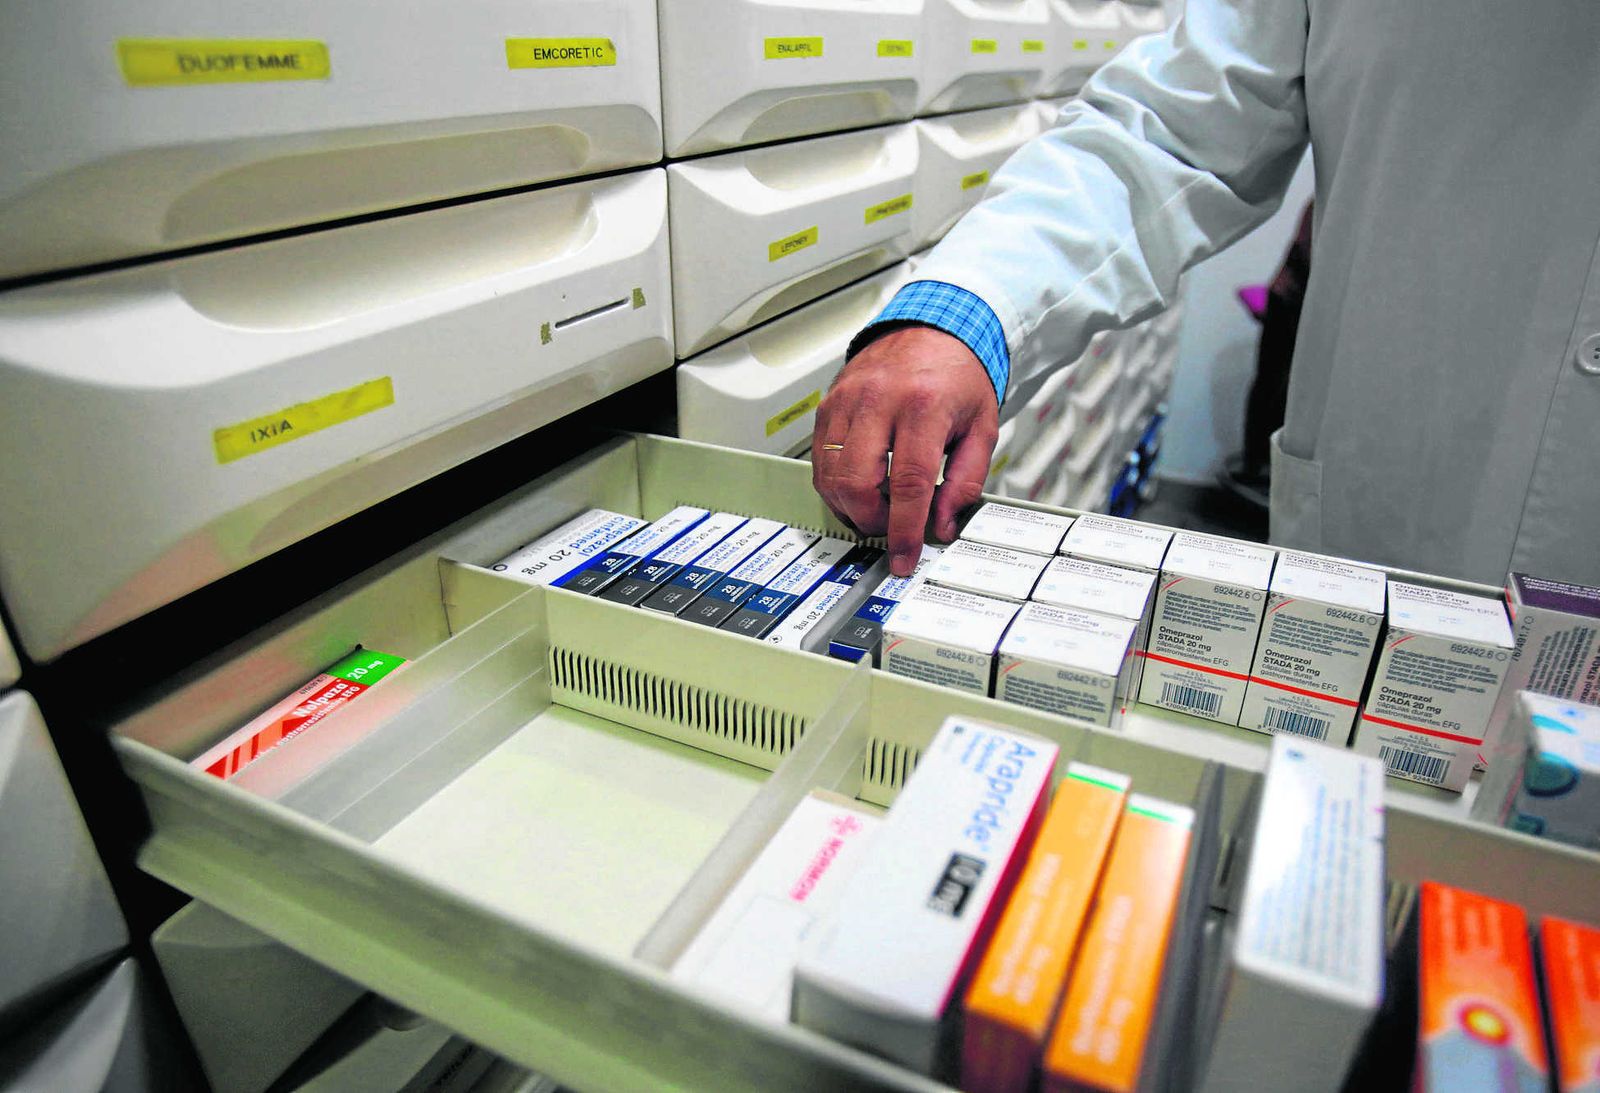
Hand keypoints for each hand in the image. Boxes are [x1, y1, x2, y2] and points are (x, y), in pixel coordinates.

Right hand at [812, 326, 999, 575]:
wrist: (931, 327)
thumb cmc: (957, 375)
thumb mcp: (981, 428)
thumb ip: (965, 481)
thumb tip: (942, 524)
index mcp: (924, 406)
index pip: (908, 483)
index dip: (904, 530)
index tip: (904, 557)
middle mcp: (880, 400)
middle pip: (858, 483)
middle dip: (872, 521)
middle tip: (891, 529)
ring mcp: (848, 400)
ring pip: (831, 475)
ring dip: (850, 507)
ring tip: (876, 509)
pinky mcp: (829, 403)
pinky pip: (820, 458)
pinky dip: (835, 485)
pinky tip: (858, 488)